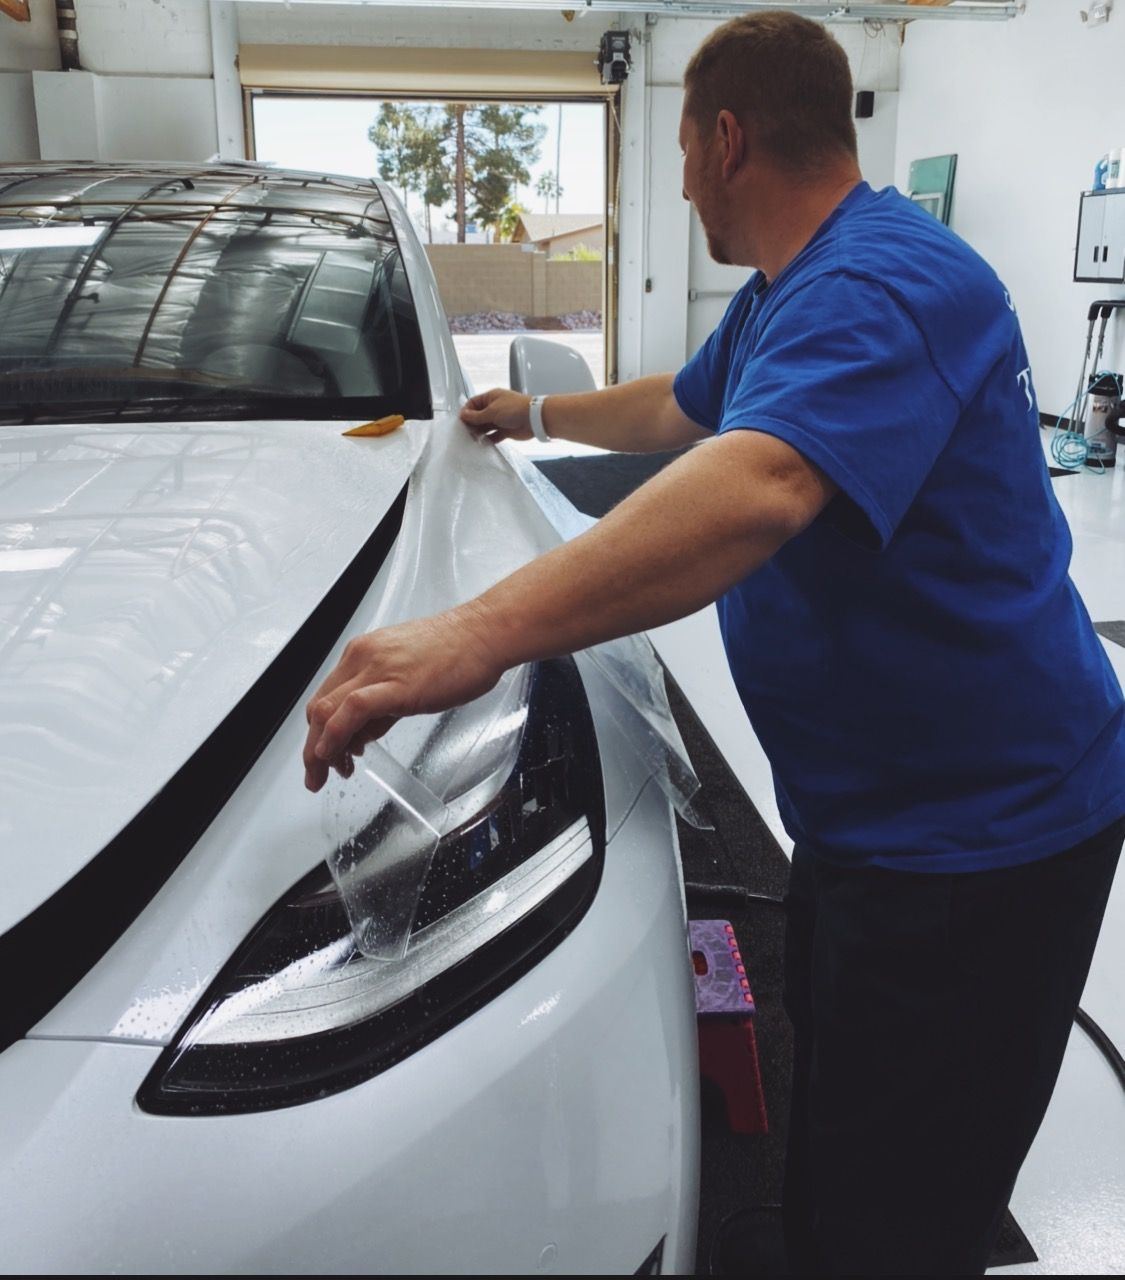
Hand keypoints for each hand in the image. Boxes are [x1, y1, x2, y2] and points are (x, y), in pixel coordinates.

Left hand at [302, 609, 502, 792]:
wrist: (483, 634)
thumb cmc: (456, 651)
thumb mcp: (407, 676)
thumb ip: (382, 704)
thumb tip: (366, 732)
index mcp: (363, 654)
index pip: (325, 698)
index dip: (319, 732)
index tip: (326, 756)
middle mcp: (362, 658)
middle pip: (318, 708)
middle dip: (312, 748)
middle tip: (317, 774)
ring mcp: (377, 670)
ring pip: (327, 711)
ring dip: (319, 750)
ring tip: (326, 775)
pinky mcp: (395, 685)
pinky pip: (352, 712)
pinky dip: (336, 736)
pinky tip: (337, 755)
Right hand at [460, 388, 533, 442]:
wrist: (534, 419)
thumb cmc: (515, 409)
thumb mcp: (492, 411)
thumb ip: (477, 416)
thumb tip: (463, 415)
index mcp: (491, 398)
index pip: (473, 403)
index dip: (466, 412)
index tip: (462, 421)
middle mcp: (494, 408)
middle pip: (478, 416)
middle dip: (472, 424)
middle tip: (466, 432)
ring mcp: (500, 419)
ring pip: (485, 427)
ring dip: (479, 433)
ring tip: (473, 439)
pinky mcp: (505, 430)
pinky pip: (493, 436)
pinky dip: (488, 440)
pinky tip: (483, 444)